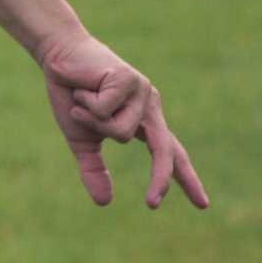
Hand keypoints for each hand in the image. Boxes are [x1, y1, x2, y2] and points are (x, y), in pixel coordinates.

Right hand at [39, 32, 207, 210]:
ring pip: (122, 132)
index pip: (171, 153)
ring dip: (92, 122)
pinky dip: (85, 105)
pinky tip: (82, 89)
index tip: (202, 204)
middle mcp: (150, 106)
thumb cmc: (72, 96)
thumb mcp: (83, 140)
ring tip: (81, 103)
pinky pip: (105, 111)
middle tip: (152, 204)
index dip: (186, 179)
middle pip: (165, 149)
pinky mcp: (129, 80)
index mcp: (144, 121)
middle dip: (160, 177)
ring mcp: (143, 91)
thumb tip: (104, 203)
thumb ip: (94, 169)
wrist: (59, 57)